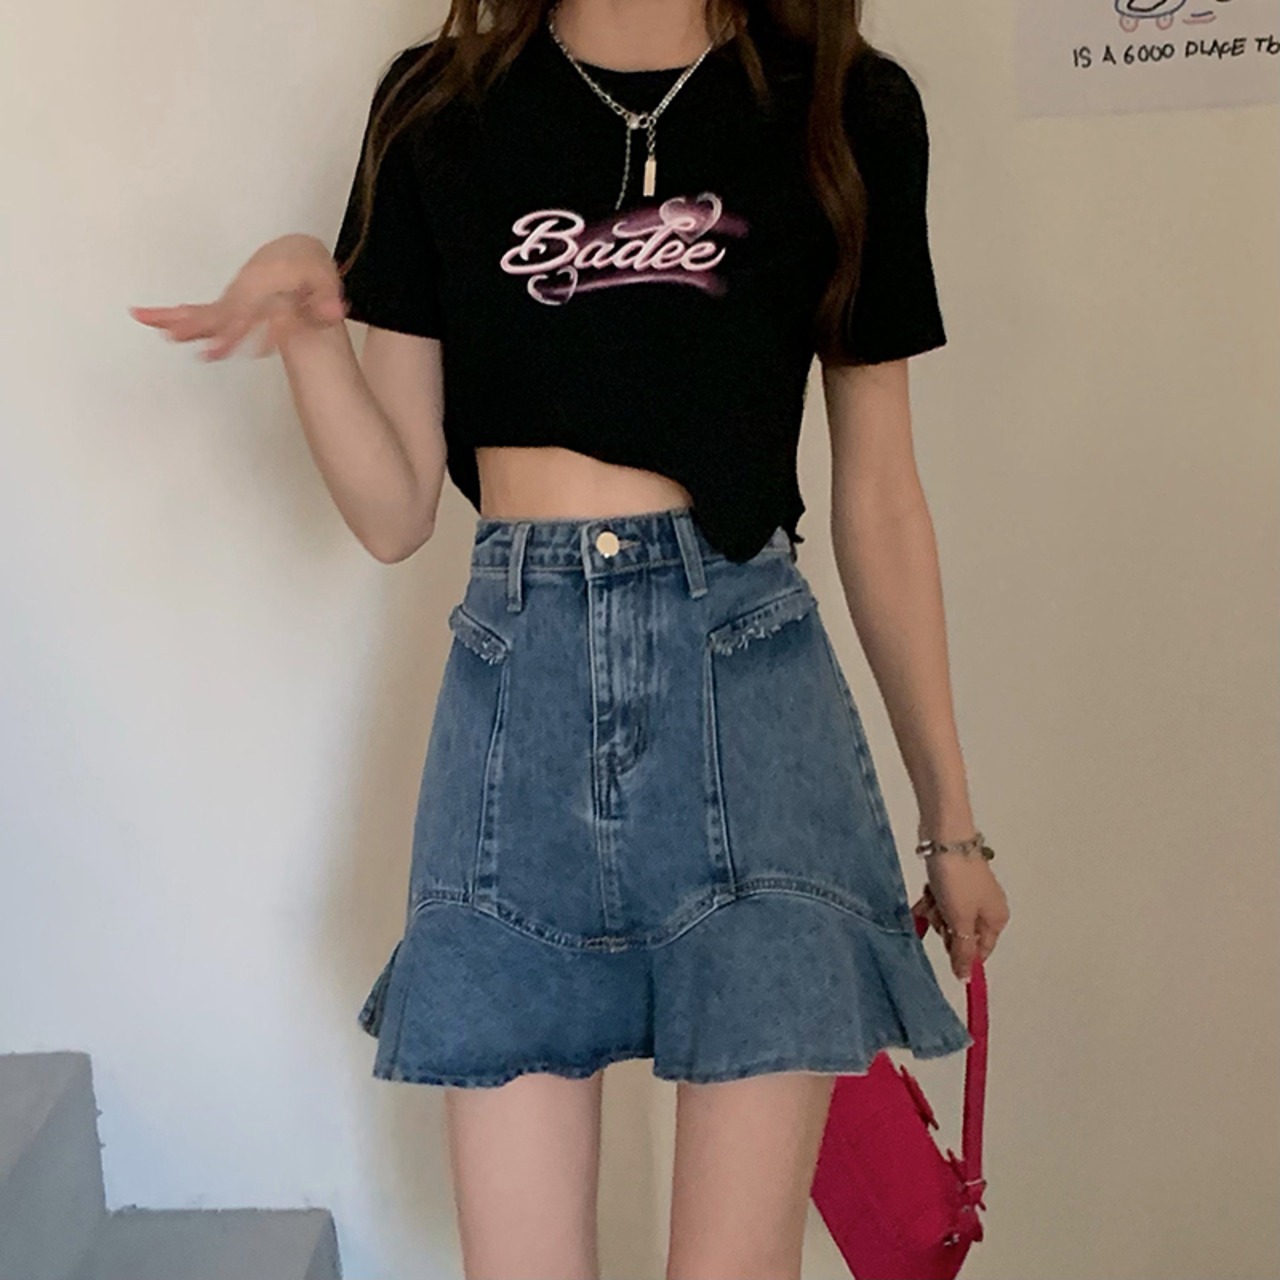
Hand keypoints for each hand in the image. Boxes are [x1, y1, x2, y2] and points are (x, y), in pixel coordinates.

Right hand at [129, 233, 348, 360]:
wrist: (293, 253)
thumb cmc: (308, 268)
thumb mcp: (326, 281)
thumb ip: (327, 299)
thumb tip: (332, 311)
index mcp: (271, 278)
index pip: (264, 306)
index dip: (261, 328)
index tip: (258, 350)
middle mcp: (247, 287)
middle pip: (228, 310)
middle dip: (216, 330)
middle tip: (198, 346)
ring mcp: (235, 295)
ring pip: (207, 310)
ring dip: (183, 320)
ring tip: (158, 327)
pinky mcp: (229, 303)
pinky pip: (201, 311)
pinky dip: (176, 316)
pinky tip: (153, 322)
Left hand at [911, 854, 1008, 982]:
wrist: (945, 838)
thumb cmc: (957, 880)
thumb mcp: (960, 921)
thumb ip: (962, 952)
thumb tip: (965, 978)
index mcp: (996, 919)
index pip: (980, 951)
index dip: (961, 954)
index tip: (945, 951)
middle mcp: (987, 907)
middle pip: (961, 934)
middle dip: (945, 927)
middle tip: (940, 913)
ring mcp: (969, 892)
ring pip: (948, 916)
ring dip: (936, 911)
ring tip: (932, 897)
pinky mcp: (953, 880)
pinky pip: (941, 899)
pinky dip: (932, 898)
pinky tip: (927, 892)